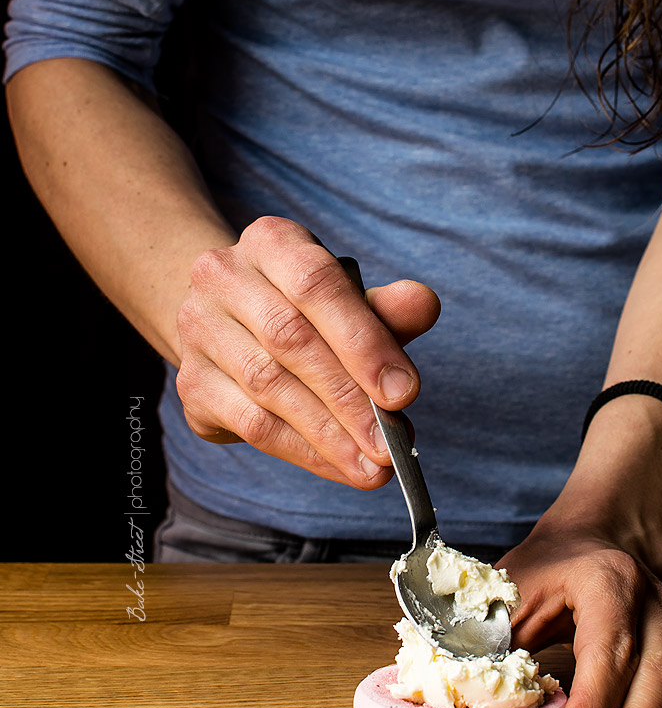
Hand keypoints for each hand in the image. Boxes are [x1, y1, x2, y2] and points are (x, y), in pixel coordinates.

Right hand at [175, 216, 439, 485]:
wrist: (231, 323)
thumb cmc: (306, 310)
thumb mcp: (350, 299)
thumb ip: (387, 308)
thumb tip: (424, 304)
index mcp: (271, 242)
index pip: (316, 285)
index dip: (363, 341)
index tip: (403, 393)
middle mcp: (222, 277)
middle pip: (289, 340)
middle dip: (348, 400)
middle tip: (391, 444)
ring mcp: (199, 330)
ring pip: (268, 387)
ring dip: (328, 435)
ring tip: (372, 465)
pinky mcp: (192, 383)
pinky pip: (250, 423)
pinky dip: (302, 451)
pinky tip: (337, 465)